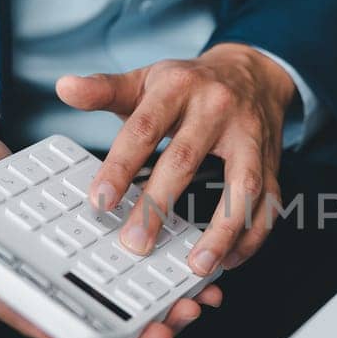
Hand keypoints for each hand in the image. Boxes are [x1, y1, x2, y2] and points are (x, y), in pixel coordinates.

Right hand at [0, 128, 220, 337]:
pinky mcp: (100, 258)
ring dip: (160, 314)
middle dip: (132, 332)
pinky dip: (168, 287)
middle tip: (170, 327)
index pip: (33, 316)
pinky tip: (202, 284)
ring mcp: (74, 275)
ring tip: (197, 307)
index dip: (70, 331)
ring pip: (121, 310)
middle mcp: (43, 284)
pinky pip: (137, 283)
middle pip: (89, 323)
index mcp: (3, 276)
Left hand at [56, 43, 293, 274]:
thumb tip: (64, 88)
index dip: (120, 166)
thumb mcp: (146, 78)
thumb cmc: (191, 84)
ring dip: (222, 229)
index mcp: (178, 87)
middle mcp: (217, 109)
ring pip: (242, 186)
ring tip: (198, 265)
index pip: (143, 128)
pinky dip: (252, 235)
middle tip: (136, 243)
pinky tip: (229, 259)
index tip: (100, 201)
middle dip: (160, 205)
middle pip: (186, 159)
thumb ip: (104, 88)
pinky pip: (269, 203)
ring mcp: (249, 137)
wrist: (253, 72)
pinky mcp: (272, 162)